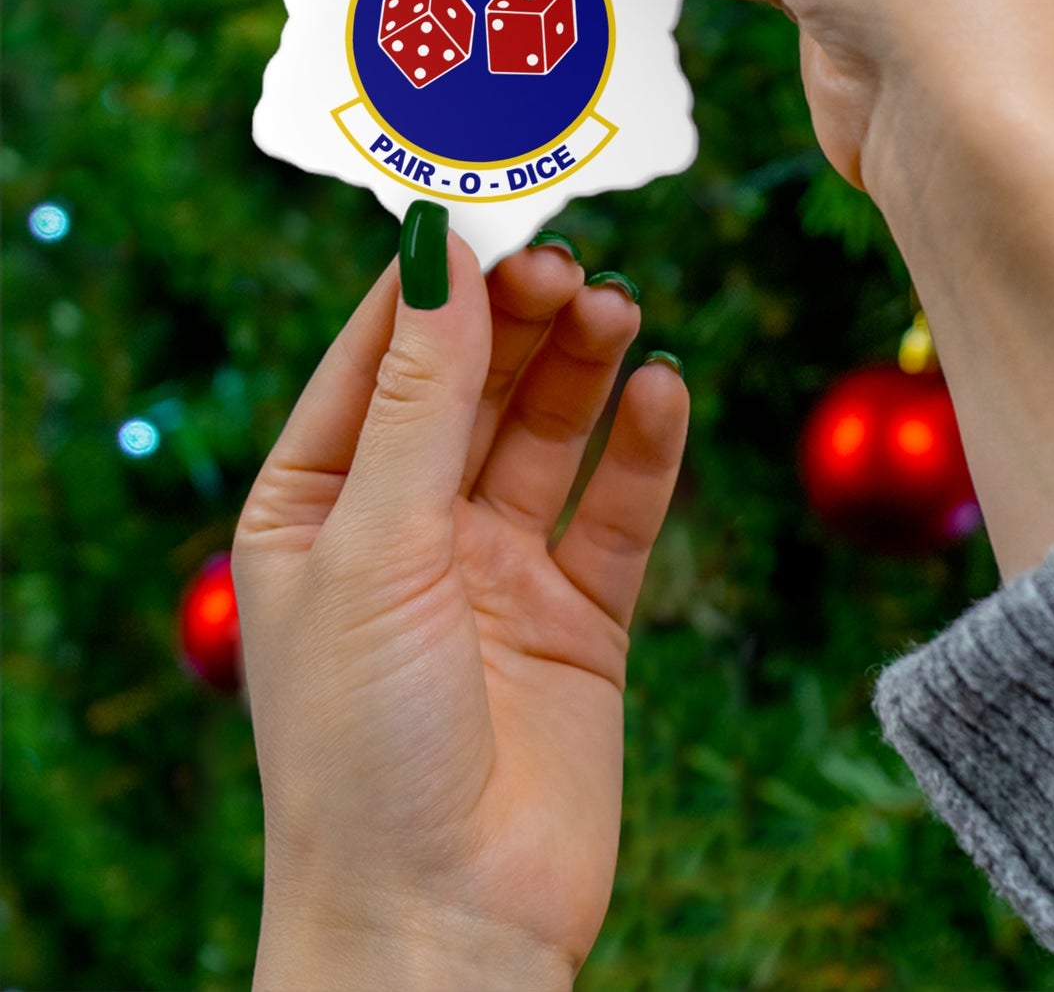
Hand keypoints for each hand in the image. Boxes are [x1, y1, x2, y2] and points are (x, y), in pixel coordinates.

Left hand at [233, 232, 686, 988]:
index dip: (432, 281)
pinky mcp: (580, 614)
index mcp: (319, 506)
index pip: (378, 357)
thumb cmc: (363, 745)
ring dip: (584, 367)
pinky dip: (644, 449)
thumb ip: (420, 399)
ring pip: (549, 433)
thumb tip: (440, 252)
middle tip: (572, 261)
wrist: (445, 924)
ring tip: (620, 309)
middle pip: (473, 384)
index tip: (488, 202)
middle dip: (519, 318)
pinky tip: (664, 391)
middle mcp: (408, 526)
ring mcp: (498, 569)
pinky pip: (617, 509)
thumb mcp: (377, 547)